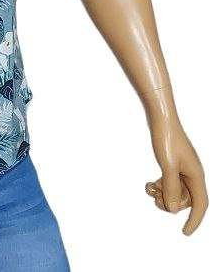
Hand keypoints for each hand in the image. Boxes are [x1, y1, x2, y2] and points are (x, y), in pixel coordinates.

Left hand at [146, 114, 207, 233]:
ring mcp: (183, 169)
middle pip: (186, 201)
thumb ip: (171, 188)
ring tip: (151, 187)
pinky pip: (169, 184)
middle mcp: (192, 174)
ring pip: (176, 193)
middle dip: (170, 202)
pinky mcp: (173, 165)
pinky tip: (150, 183)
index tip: (184, 233)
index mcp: (196, 175)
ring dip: (163, 194)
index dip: (195, 220)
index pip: (201, 205)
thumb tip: (172, 210)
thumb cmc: (166, 139)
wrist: (160, 118)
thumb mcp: (167, 166)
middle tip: (156, 193)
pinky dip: (160, 186)